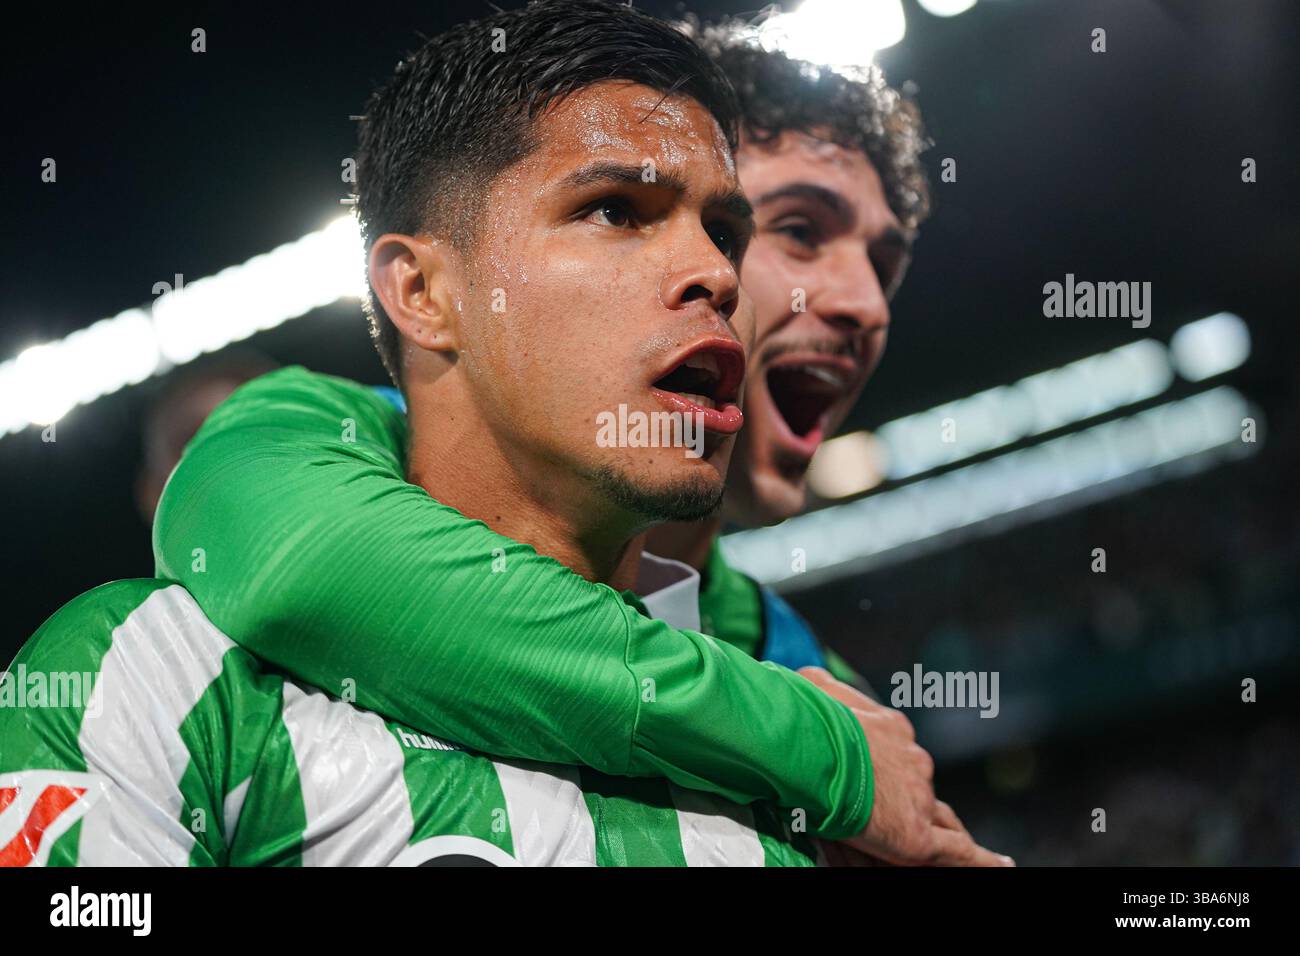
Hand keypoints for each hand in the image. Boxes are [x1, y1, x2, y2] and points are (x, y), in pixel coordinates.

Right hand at [798, 666, 1013, 866]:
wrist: (811, 746)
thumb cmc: (808, 716)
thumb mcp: (813, 686)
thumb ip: (824, 688)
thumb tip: (813, 679)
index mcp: (892, 729)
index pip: (899, 754)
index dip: (890, 768)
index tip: (879, 776)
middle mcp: (913, 760)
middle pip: (919, 785)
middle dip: (911, 799)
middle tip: (896, 816)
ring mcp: (919, 796)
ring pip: (938, 817)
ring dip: (940, 828)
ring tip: (952, 844)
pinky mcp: (916, 836)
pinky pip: (958, 853)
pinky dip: (981, 860)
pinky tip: (1002, 866)